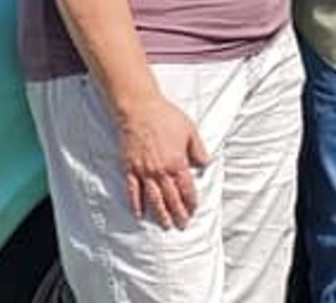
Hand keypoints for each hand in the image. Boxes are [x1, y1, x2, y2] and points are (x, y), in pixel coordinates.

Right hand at [114, 95, 209, 228]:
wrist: (138, 108)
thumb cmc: (165, 116)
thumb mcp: (190, 130)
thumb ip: (198, 149)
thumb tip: (205, 164)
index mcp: (177, 162)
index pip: (186, 189)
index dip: (190, 202)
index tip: (193, 211)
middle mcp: (160, 171)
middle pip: (171, 198)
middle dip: (178, 213)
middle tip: (182, 225)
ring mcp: (144, 171)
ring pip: (153, 199)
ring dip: (160, 214)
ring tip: (165, 226)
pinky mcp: (129, 168)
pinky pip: (133, 191)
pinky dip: (136, 204)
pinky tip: (139, 215)